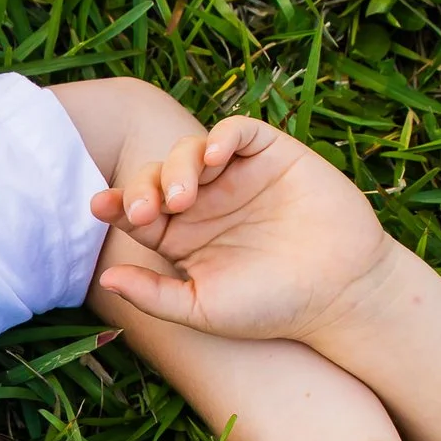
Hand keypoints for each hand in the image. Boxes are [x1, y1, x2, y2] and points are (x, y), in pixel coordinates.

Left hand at [90, 115, 397, 343]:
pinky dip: (222, 135)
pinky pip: (238, 131)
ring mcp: (236, 176)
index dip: (116, 204)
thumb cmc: (270, 308)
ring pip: (191, 150)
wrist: (338, 294)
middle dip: (144, 187)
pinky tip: (214, 155)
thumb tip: (104, 279)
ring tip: (184, 197)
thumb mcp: (202, 308)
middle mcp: (203, 203)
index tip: (101, 206)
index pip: (137, 211)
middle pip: (157, 176)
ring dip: (178, 166)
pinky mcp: (272, 156)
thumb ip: (153, 295)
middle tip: (147, 211)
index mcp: (180, 236)